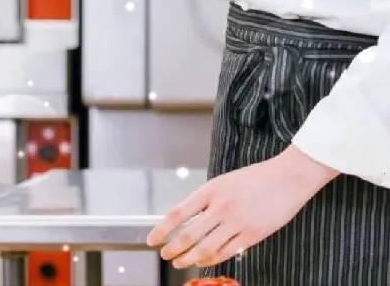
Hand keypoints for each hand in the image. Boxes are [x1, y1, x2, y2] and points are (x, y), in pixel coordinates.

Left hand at [146, 146, 337, 268]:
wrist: (288, 177)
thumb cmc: (257, 177)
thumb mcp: (226, 181)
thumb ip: (209, 200)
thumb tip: (189, 220)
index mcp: (213, 189)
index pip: (179, 213)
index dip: (163, 229)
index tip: (152, 240)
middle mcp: (222, 206)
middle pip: (189, 236)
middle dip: (173, 249)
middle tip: (166, 255)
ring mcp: (237, 223)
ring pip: (206, 249)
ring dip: (189, 259)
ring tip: (181, 262)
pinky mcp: (252, 235)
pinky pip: (225, 253)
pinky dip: (211, 260)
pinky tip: (204, 261)